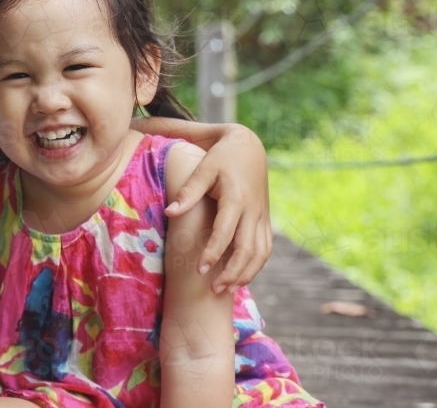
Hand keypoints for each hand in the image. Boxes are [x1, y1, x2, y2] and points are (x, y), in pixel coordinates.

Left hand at [163, 124, 271, 293]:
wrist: (249, 146)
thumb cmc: (220, 156)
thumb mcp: (204, 168)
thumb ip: (188, 191)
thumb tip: (170, 212)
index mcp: (236, 198)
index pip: (225, 233)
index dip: (213, 253)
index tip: (199, 270)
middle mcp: (253, 210)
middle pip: (247, 250)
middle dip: (232, 273)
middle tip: (214, 290)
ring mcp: (262, 215)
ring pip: (261, 253)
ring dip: (247, 273)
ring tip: (228, 290)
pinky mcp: (266, 218)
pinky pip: (266, 247)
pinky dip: (256, 265)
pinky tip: (242, 276)